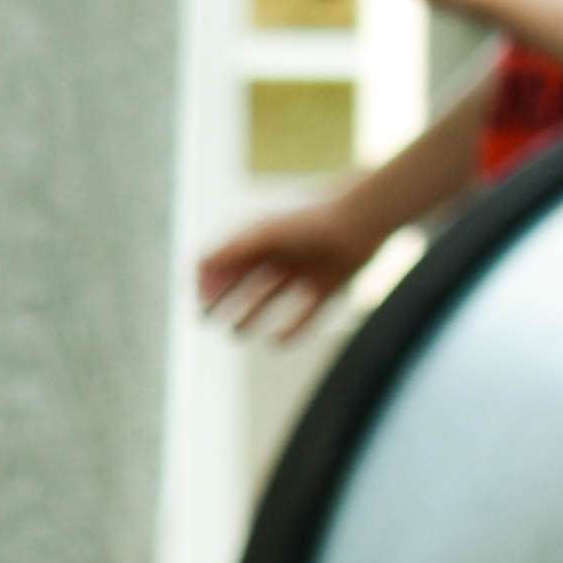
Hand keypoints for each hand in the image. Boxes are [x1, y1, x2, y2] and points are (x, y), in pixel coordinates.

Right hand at [195, 192, 388, 340]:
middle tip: (204, 319)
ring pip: (272, 297)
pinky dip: (293, 329)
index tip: (198, 296)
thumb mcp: (266, 233)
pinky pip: (307, 313)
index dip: (210, 277)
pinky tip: (277, 342)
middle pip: (245, 280)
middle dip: (223, 300)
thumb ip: (232, 250)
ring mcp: (306, 271)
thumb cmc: (314, 221)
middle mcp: (284, 254)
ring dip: (251, 315)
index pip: (229, 259)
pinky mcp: (330, 286)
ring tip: (236, 333)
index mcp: (266, 238)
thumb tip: (196, 266)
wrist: (366, 220)